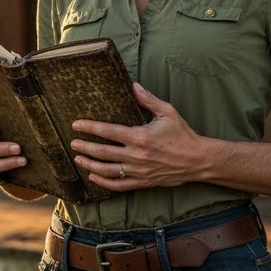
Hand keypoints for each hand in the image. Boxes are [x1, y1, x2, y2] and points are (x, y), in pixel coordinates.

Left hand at [70, 83, 210, 191]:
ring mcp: (138, 171)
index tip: (76, 125)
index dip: (90, 128)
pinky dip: (104, 183)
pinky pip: (119, 185)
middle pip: (103, 153)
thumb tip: (132, 85)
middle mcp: (136, 155)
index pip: (108, 132)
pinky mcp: (143, 182)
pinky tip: (93, 177)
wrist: (198, 160)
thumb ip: (147, 99)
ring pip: (107, 170)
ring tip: (78, 160)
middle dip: (85, 147)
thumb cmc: (183, 134)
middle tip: (72, 143)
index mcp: (140, 136)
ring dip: (90, 165)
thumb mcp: (167, 111)